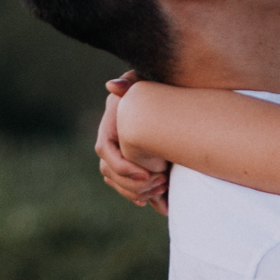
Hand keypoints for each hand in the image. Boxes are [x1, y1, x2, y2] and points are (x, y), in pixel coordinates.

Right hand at [95, 78, 170, 211]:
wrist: (175, 96)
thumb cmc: (160, 84)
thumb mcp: (146, 80)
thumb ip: (131, 81)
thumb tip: (112, 85)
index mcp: (111, 122)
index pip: (104, 149)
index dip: (121, 165)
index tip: (145, 174)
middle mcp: (112, 139)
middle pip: (108, 171)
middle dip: (131, 183)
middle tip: (160, 184)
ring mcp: (120, 153)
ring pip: (115, 181)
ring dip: (135, 191)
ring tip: (162, 189)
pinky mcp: (132, 163)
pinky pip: (126, 186)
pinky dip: (138, 195)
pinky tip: (154, 199)